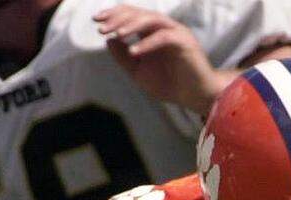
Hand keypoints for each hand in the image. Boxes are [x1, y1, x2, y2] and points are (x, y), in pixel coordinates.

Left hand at [94, 5, 230, 113]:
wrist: (194, 97)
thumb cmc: (169, 84)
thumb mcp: (138, 72)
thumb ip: (123, 57)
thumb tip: (108, 40)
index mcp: (151, 32)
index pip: (131, 15)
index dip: (113, 14)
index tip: (96, 20)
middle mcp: (163, 27)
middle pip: (138, 13)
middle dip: (118, 18)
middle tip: (102, 27)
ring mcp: (175, 32)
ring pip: (151, 19)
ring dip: (131, 25)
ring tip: (116, 34)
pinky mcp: (185, 41)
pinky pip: (163, 37)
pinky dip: (147, 43)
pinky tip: (134, 51)